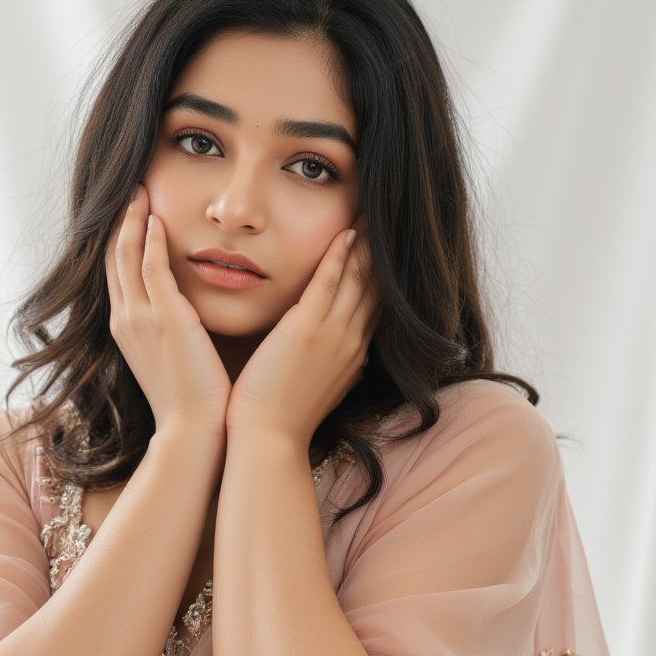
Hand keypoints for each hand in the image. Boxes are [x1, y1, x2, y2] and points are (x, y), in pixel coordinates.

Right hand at [105, 185, 231, 437]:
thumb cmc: (191, 400)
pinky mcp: (164, 318)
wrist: (192, 429)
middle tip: (130, 190)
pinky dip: (149, 240)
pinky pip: (150, 267)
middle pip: (112, 257)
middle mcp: (124, 319)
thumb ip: (172, 330)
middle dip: (120, 221)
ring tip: (140, 191)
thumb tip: (186, 315)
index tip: (131, 214)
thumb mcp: (172, 358)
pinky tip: (157, 218)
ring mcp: (140, 318)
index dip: (120, 240)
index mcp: (126, 328)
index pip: (116, 273)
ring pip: (125, 255)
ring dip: (132, 220)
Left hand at [224, 223, 381, 448]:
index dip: (383, 277)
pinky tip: (347, 232)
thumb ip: (336, 370)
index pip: (375, 306)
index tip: (386, 252)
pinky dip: (339, 255)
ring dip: (366, 245)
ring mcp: (332, 335)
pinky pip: (329, 282)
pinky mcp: (306, 330)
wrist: (268, 440)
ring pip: (358, 279)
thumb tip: (348, 363)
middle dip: (382, 254)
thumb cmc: (284, 419)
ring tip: (371, 215)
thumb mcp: (322, 390)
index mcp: (353, 355)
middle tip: (386, 221)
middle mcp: (351, 342)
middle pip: (376, 287)